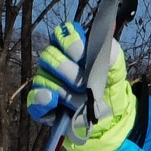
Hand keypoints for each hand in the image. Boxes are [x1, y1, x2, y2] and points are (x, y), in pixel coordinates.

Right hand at [26, 20, 135, 150]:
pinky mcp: (40, 103)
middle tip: (86, 86)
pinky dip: (43, 100)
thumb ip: (111, 52)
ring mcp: (45, 81)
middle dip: (70, 73)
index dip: (71, 44)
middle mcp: (54, 61)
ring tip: (82, 102)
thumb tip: (104, 36)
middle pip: (50, 57)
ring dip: (65, 92)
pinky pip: (34, 99)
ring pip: (44, 78)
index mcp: (71, 47)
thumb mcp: (117, 68)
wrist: (108, 115)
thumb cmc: (108, 86)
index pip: (62, 34)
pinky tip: (53, 101)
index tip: (84, 58)